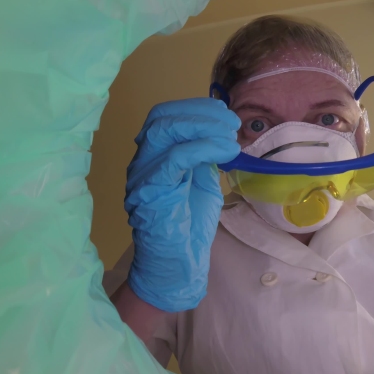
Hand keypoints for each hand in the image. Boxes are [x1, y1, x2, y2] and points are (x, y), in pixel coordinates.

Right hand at [124, 98, 240, 311]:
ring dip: (203, 126)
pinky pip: (174, 157)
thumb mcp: (202, 181)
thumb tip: (220, 134)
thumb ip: (204, 157)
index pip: (166, 116)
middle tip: (230, 123)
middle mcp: (143, 161)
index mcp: (154, 157)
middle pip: (162, 117)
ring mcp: (143, 175)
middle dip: (200, 113)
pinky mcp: (151, 191)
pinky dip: (203, 148)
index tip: (225, 114)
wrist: (177, 265)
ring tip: (230, 136)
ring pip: (165, 131)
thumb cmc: (188, 227)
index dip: (195, 108)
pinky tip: (225, 151)